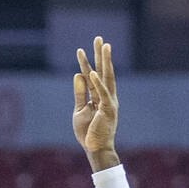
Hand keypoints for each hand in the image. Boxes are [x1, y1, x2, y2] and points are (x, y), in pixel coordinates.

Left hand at [72, 37, 118, 167]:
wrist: (95, 148)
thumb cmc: (88, 132)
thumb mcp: (79, 110)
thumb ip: (80, 93)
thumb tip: (78, 74)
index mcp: (100, 97)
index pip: (92, 76)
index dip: (87, 63)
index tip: (81, 50)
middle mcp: (107, 96)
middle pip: (103, 72)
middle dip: (101, 55)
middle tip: (99, 38)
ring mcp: (109, 102)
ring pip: (107, 77)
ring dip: (105, 61)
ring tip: (104, 45)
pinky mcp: (108, 110)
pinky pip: (102, 94)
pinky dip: (97, 84)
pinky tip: (92, 73)